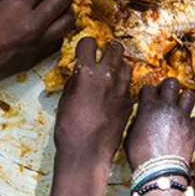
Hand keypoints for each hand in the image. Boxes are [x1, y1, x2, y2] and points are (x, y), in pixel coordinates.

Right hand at [54, 38, 133, 163]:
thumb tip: (79, 73)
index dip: (86, 45)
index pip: (89, 42)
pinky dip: (122, 86)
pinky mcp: (129, 102)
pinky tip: (114, 95)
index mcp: (86, 72)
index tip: (85, 50)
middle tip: (102, 56)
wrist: (86, 152)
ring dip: (118, 66)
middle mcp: (107, 76)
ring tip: (110, 75)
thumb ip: (75, 81)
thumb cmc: (70, 129)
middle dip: (107, 49)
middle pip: (114, 48)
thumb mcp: (65, 99)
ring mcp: (121, 89)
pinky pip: (129, 86)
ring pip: (126, 65)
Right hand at [125, 78, 194, 169]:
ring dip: (183, 99)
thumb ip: (138, 120)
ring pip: (189, 95)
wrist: (160, 172)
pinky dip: (191, 121)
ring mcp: (183, 118)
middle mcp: (167, 108)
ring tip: (179, 107)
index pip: (149, 88)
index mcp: (149, 107)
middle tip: (166, 94)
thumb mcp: (130, 135)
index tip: (148, 98)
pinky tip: (185, 127)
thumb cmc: (142, 157)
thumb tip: (141, 117)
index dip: (148, 93)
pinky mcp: (194, 130)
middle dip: (168, 87)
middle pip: (172, 83)